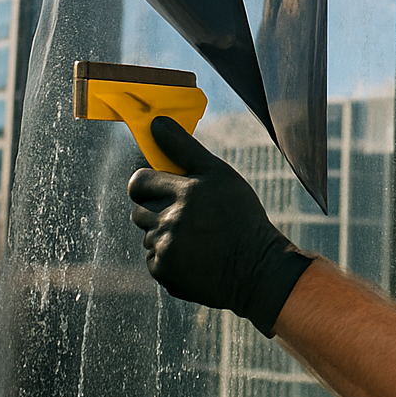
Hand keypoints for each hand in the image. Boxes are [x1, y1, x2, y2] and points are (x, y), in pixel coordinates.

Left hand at [128, 116, 313, 336]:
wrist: (257, 268)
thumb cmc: (240, 214)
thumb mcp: (219, 173)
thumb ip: (184, 147)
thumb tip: (156, 122)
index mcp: (183, 192)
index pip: (138, 182)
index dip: (148, 183)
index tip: (162, 187)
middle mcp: (170, 221)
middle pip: (139, 210)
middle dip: (157, 209)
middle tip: (187, 214)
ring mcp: (165, 250)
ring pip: (149, 236)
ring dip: (165, 234)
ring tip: (198, 237)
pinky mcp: (165, 274)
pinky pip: (155, 260)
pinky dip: (169, 258)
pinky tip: (195, 255)